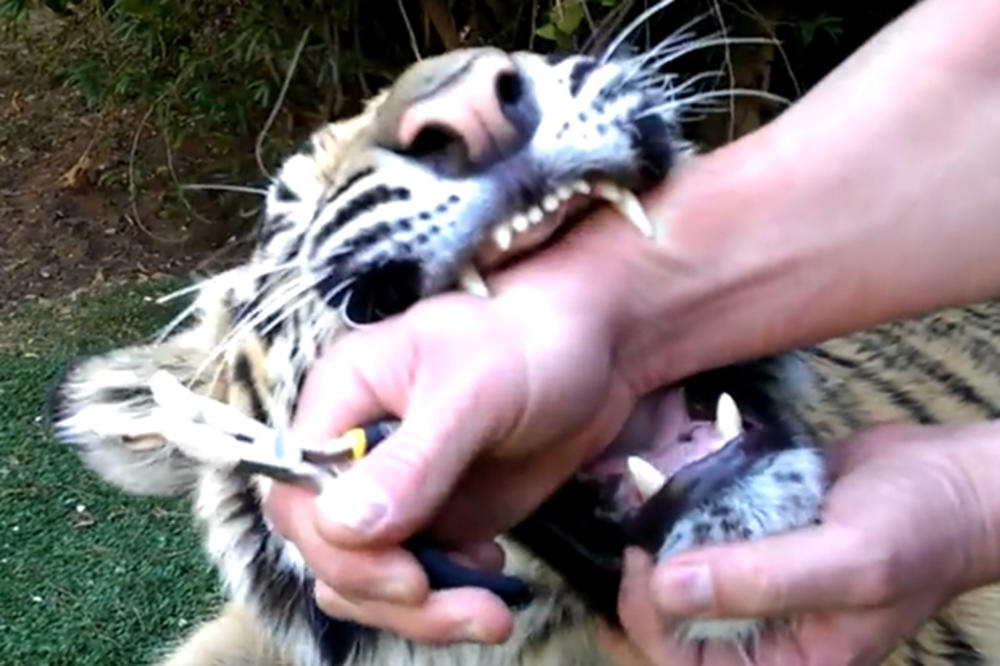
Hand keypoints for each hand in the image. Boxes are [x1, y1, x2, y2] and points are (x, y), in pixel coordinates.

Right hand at [264, 209, 662, 642]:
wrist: (591, 358)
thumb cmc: (528, 347)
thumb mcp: (473, 393)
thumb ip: (412, 461)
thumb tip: (340, 526)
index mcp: (341, 400)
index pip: (297, 492)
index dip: (335, 547)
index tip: (404, 574)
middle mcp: (353, 452)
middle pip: (325, 549)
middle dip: (382, 592)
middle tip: (453, 603)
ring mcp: (392, 493)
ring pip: (364, 580)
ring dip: (418, 612)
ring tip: (489, 610)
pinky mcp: (434, 522)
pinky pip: (414, 584)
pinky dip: (447, 600)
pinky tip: (492, 571)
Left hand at [616, 421, 999, 665]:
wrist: (952, 477)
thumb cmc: (919, 529)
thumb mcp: (852, 560)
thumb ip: (763, 580)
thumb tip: (667, 587)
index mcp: (785, 660)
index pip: (684, 663)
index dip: (649, 617)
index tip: (643, 557)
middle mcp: (763, 626)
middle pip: (672, 619)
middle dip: (647, 572)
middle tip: (641, 520)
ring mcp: (756, 578)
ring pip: (680, 571)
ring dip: (662, 532)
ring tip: (651, 492)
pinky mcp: (756, 535)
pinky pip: (703, 531)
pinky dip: (687, 504)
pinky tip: (678, 477)